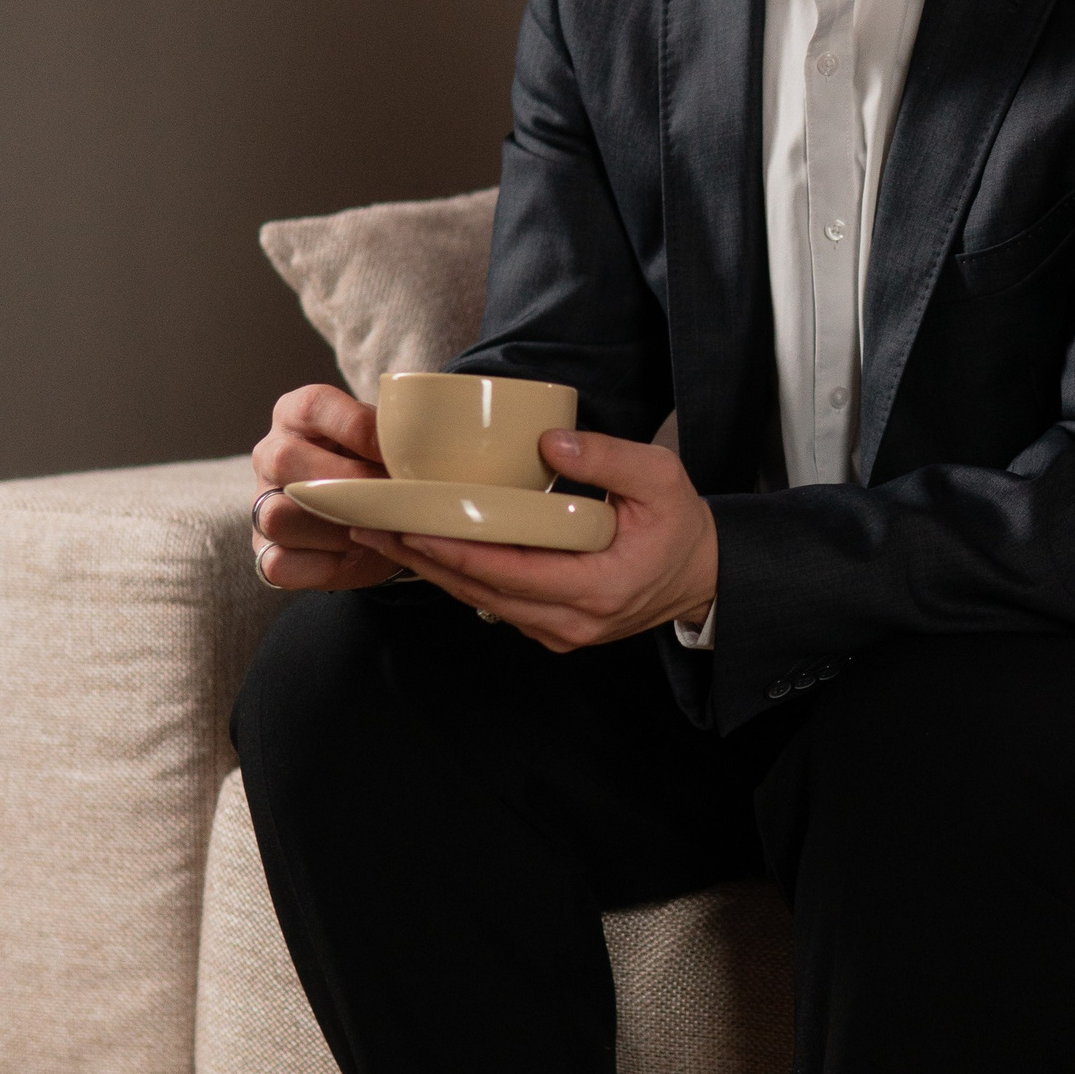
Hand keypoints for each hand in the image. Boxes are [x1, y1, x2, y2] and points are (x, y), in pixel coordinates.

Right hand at [250, 384, 400, 591]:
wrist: (370, 520)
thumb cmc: (376, 469)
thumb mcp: (386, 445)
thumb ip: (395, 442)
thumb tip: (420, 456)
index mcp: (299, 414)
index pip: (314, 406)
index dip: (356, 427)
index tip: (393, 452)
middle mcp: (271, 454)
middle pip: (285, 460)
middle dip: (347, 484)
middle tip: (391, 498)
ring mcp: (261, 503)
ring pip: (277, 516)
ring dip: (335, 529)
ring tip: (375, 530)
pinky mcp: (264, 550)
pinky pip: (278, 562)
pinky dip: (322, 565)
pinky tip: (353, 556)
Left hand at [349, 426, 717, 651]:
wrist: (701, 576)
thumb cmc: (680, 526)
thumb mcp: (661, 478)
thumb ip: (607, 456)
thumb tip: (547, 440)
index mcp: (598, 587)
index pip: (510, 571)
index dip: (457, 549)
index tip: (412, 524)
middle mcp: (572, 621)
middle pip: (481, 591)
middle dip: (423, 559)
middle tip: (372, 527)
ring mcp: (561, 632)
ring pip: (482, 602)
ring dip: (432, 569)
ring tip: (384, 537)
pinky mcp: (553, 629)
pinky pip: (496, 604)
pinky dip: (460, 577)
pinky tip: (427, 551)